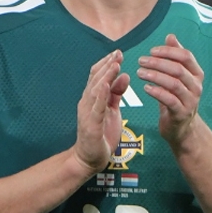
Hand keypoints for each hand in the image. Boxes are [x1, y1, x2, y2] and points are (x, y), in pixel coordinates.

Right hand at [72, 50, 129, 172]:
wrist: (88, 159)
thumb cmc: (100, 135)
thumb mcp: (111, 110)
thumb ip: (116, 93)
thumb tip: (124, 75)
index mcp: (92, 98)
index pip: (98, 76)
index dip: (107, 63)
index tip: (118, 53)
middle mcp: (87, 102)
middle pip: (96, 79)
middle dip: (107, 65)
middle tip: (118, 53)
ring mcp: (87, 113)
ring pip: (95, 90)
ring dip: (105, 76)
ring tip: (115, 64)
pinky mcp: (91, 125)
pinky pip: (96, 108)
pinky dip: (100, 96)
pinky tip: (106, 86)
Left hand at [137, 34, 203, 145]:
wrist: (181, 128)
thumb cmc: (176, 98)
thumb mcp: (178, 77)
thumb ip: (175, 57)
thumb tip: (170, 36)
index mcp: (197, 74)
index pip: (186, 56)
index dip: (168, 51)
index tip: (151, 51)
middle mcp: (197, 86)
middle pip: (178, 69)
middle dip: (158, 63)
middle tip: (141, 60)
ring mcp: (191, 101)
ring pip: (174, 84)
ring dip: (155, 76)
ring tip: (140, 72)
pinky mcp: (181, 113)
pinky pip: (169, 100)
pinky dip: (156, 92)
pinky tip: (145, 88)